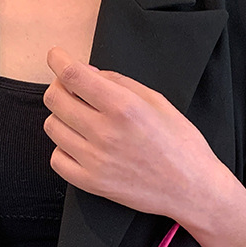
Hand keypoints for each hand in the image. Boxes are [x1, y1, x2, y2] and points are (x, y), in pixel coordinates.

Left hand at [42, 47, 234, 222]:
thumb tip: (88, 72)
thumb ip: (120, 82)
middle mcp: (105, 133)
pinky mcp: (92, 183)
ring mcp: (96, 161)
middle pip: (54, 99)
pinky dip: (64, 149)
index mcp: (124, 107)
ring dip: (63, 118)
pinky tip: (81, 146)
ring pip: (52, 127)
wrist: (192, 190)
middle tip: (73, 91)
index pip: (72, 75)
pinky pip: (57, 159)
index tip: (56, 57)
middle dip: (61, 88)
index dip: (58, 60)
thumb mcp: (158, 102)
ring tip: (83, 122)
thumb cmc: (181, 145)